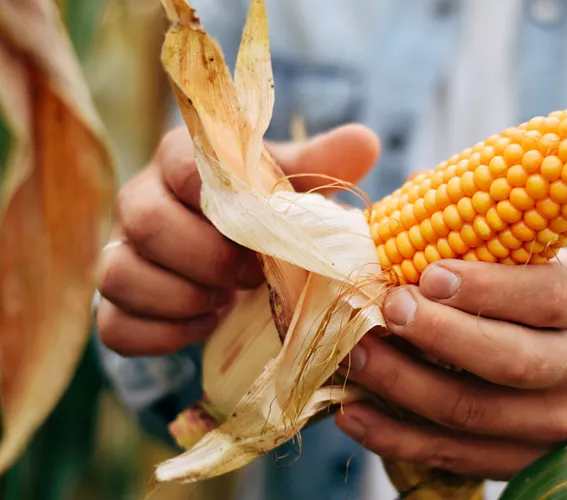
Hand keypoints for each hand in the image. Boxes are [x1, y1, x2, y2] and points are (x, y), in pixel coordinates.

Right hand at [97, 124, 379, 355]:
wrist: (243, 269)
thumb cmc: (269, 219)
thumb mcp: (296, 189)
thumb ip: (322, 165)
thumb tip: (365, 141)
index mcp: (181, 161)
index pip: (180, 163)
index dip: (220, 203)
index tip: (262, 234)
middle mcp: (140, 200)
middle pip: (143, 220)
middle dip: (204, 257)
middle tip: (252, 278)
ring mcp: (121, 254)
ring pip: (119, 274)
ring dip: (182, 297)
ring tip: (228, 304)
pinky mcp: (116, 306)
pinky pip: (116, 326)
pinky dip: (164, 334)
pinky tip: (206, 326)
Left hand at [334, 249, 566, 479]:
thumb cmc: (536, 298)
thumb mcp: (530, 262)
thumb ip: (481, 248)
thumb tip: (397, 231)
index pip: (543, 297)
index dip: (484, 288)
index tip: (428, 274)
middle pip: (507, 360)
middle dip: (437, 335)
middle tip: (387, 310)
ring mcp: (551, 422)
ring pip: (469, 412)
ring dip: (401, 385)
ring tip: (355, 356)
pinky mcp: (520, 462)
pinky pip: (452, 455)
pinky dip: (396, 437)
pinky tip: (355, 414)